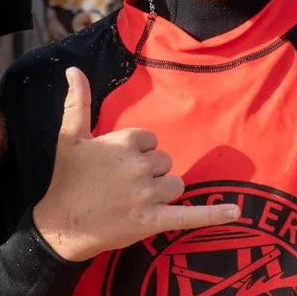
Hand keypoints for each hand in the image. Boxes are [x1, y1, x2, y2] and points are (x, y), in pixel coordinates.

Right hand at [31, 68, 240, 261]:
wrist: (60, 225)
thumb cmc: (65, 179)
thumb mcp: (69, 136)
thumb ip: (78, 101)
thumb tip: (74, 70)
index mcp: (124, 142)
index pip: (151, 140)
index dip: (137, 153)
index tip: (116, 165)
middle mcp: (139, 166)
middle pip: (165, 162)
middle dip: (150, 172)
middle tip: (122, 186)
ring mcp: (147, 195)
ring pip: (175, 184)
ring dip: (161, 191)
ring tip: (134, 201)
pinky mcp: (152, 221)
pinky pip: (190, 216)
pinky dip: (213, 215)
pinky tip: (236, 213)